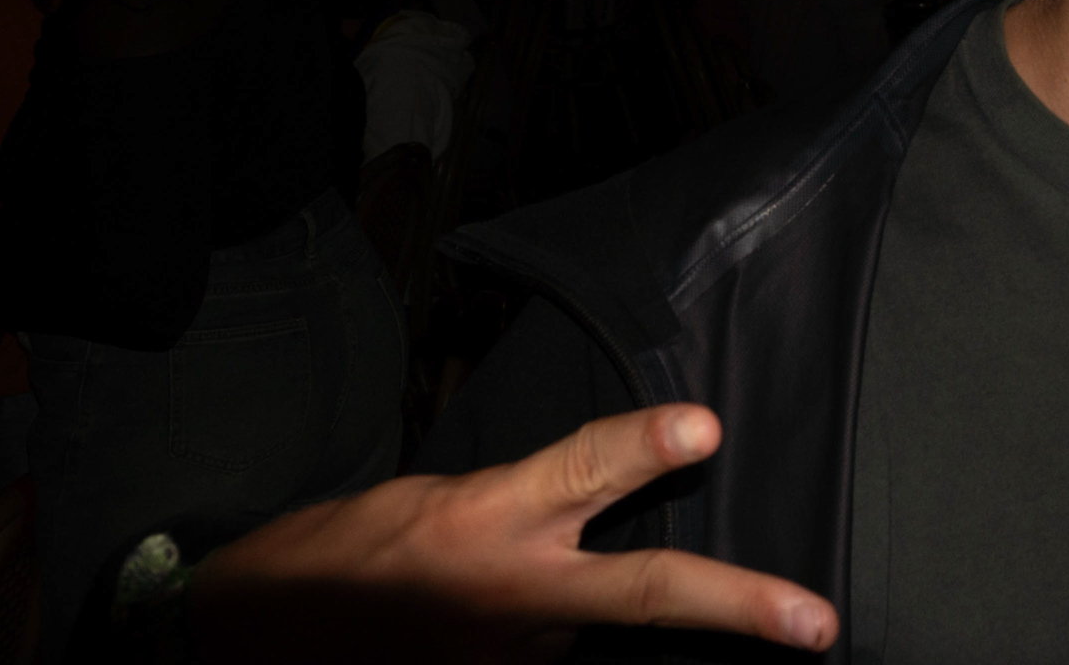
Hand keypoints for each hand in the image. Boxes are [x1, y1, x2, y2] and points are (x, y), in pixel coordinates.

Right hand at [192, 404, 837, 663]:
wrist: (251, 641)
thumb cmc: (340, 556)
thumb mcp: (435, 498)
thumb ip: (530, 494)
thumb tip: (607, 486)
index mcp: (488, 521)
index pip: (580, 468)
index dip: (641, 445)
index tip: (704, 427)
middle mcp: (515, 595)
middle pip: (649, 594)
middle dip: (741, 609)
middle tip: (817, 622)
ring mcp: (512, 658)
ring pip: (603, 634)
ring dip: (616, 624)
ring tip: (579, 607)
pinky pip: (561, 664)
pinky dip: (565, 646)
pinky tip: (538, 632)